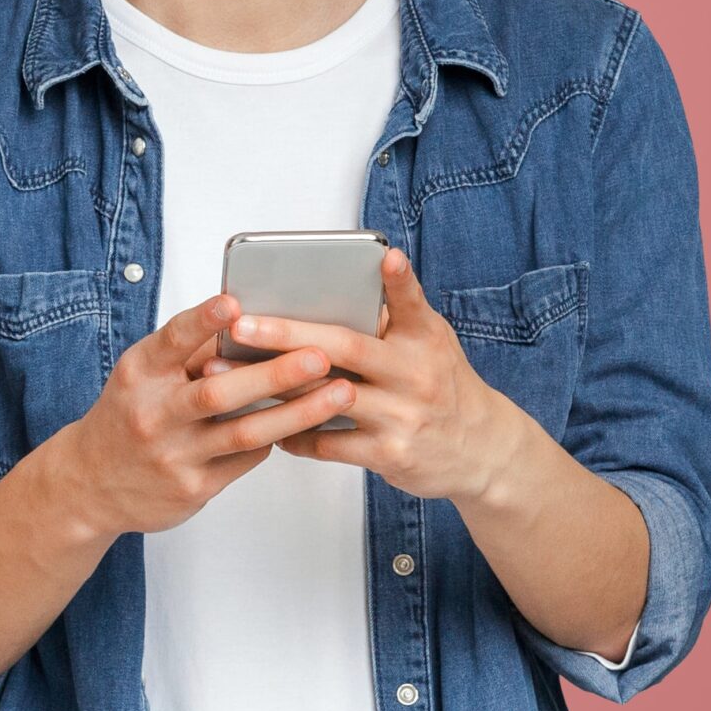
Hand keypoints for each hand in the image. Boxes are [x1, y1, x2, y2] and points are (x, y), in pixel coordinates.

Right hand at [54, 290, 358, 538]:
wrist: (90, 484)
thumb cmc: (127, 416)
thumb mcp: (141, 377)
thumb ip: (184, 354)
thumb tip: (244, 321)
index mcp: (138, 374)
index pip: (171, 342)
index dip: (202, 322)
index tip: (233, 303)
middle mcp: (152, 414)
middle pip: (219, 392)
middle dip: (275, 373)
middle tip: (320, 354)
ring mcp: (172, 455)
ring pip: (244, 432)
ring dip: (298, 411)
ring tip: (339, 393)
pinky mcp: (192, 488)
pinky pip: (245, 459)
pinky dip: (276, 438)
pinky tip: (304, 423)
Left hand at [202, 247, 525, 502]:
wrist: (484, 451)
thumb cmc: (440, 384)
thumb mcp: (430, 343)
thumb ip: (391, 318)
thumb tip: (336, 285)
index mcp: (424, 339)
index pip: (412, 304)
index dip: (400, 281)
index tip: (386, 257)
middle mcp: (416, 374)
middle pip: (347, 348)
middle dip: (288, 334)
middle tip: (241, 325)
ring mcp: (403, 415)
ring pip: (327, 396)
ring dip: (273, 387)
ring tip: (225, 375)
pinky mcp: (391, 454)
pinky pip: (330, 444)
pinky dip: (295, 433)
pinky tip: (265, 424)